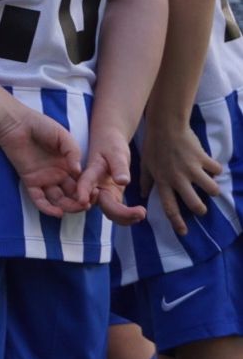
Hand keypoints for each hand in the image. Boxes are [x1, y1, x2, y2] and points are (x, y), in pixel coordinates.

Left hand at [0, 109, 86, 217]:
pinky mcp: (30, 181)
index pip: (82, 182)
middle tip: (88, 203)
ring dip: (68, 207)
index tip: (96, 193)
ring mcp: (44, 179)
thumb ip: (73, 152)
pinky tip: (58, 212)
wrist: (16, 123)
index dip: (89, 189)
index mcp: (68, 164)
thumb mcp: (62, 136)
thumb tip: (78, 171)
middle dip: (81, 201)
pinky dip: (47, 208)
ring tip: (76, 207)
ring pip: (58, 200)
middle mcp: (58, 174)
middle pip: (72, 194)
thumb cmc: (40, 125)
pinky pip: (39, 199)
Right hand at [79, 128, 145, 226]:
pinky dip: (126, 217)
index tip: (82, 201)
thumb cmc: (111, 145)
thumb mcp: (117, 152)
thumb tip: (123, 182)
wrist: (109, 143)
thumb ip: (119, 166)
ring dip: (124, 218)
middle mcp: (94, 186)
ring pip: (109, 212)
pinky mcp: (111, 196)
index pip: (85, 183)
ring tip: (142, 213)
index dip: (83, 192)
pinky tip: (139, 214)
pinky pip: (116, 211)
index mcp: (91, 172)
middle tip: (141, 212)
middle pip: (101, 204)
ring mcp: (102, 193)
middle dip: (120, 213)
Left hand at [140, 121, 220, 235]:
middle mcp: (178, 179)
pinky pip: (217, 170)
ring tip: (209, 186)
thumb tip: (141, 194)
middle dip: (201, 209)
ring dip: (213, 190)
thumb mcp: (145, 164)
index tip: (183, 232)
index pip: (169, 207)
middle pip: (195, 204)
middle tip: (201, 207)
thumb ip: (145, 180)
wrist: (165, 125)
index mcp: (163, 181)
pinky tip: (211, 167)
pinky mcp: (203, 159)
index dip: (177, 222)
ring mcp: (192, 169)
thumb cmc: (153, 145)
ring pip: (212, 190)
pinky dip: (216, 170)